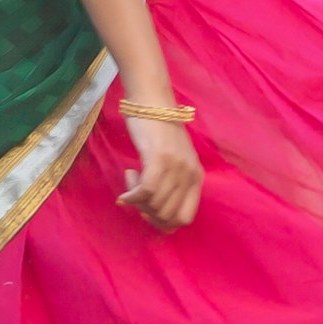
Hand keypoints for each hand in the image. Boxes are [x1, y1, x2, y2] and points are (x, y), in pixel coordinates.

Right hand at [117, 117, 202, 231]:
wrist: (151, 101)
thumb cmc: (159, 130)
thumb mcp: (175, 160)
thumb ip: (174, 184)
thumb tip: (159, 217)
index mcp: (197, 176)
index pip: (186, 217)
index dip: (165, 222)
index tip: (149, 211)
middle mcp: (189, 174)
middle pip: (167, 216)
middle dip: (147, 212)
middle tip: (137, 194)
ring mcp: (175, 167)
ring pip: (154, 206)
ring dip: (138, 200)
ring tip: (133, 179)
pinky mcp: (158, 159)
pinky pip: (145, 192)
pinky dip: (131, 195)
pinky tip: (126, 186)